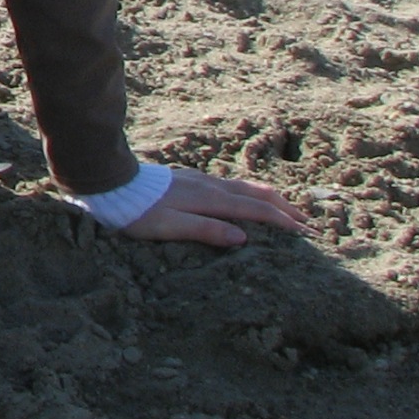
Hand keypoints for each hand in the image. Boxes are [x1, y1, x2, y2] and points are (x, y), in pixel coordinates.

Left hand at [119, 166, 308, 247]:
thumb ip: (205, 230)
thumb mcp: (169, 227)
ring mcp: (201, 181)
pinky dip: (252, 194)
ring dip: (270, 199)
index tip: (306, 233)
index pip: (256, 210)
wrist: (111, 182)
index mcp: (210, 199)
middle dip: (284, 208)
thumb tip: (243, 238)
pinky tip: (248, 199)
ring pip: (246, 187)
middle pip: (257, 194)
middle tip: (307, 222)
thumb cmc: (137, 211)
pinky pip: (232, 185)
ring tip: (287, 210)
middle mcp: (210, 186)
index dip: (282, 222)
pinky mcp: (190, 180)